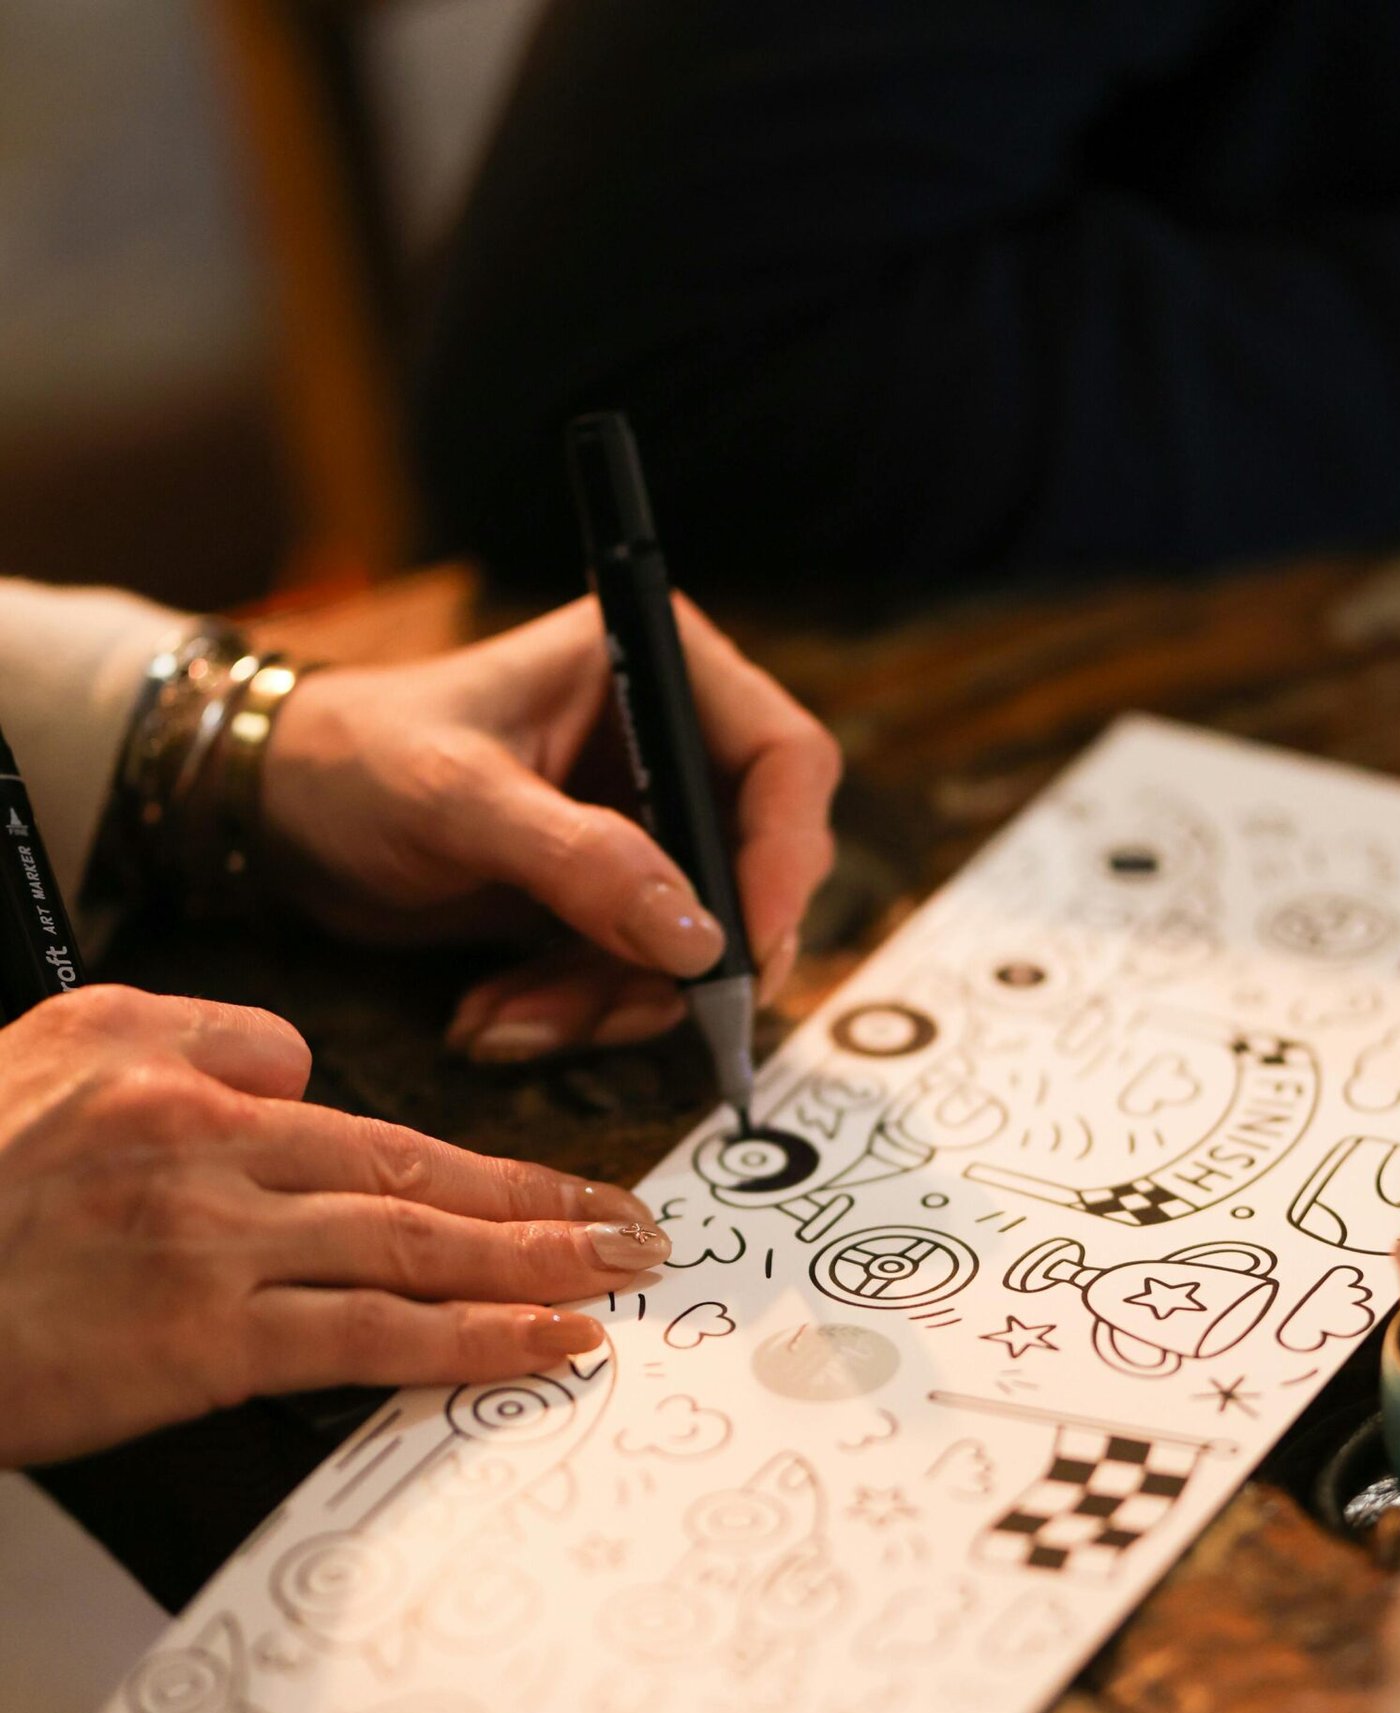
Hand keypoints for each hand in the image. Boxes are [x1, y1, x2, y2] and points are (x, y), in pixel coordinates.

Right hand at [0, 986, 668, 1467]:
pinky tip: (545, 1344)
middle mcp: (216, 1154)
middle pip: (419, 1180)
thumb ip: (188, 1037)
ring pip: (413, 1252)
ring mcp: (213, 1251)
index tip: (550, 1189)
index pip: (366, 1124)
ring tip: (620, 1278)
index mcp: (183, 1085)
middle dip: (545, 1207)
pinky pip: (367, 1340)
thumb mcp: (56, 1048)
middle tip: (638, 1229)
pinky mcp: (200, 1346)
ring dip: (536, 1266)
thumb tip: (297, 1069)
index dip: (479, 1163)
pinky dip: (471, 1340)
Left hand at [261, 595, 839, 1061]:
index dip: (783, 863)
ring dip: (614, 1003)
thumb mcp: (459, 799)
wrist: (274, 810)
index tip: (741, 954)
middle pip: (754, 872)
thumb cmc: (356, 760)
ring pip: (695, 946)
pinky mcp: (609, 899)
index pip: (786, 763)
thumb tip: (698, 940)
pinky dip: (577, 1014)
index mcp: (657, 666)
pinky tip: (493, 1018)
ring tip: (505, 1021)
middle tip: (615, 1014)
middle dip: (684, 962)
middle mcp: (670, 743)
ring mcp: (646, 829)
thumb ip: (580, 860)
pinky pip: (638, 979)